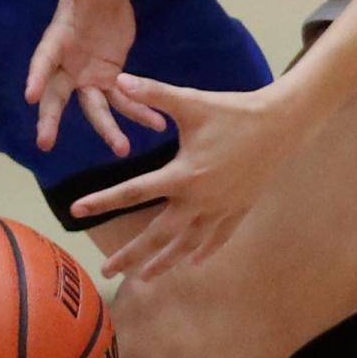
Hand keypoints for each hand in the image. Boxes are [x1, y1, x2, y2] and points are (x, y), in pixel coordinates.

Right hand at [26, 0, 167, 155]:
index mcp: (57, 40)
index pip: (43, 60)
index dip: (36, 76)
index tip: (29, 96)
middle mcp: (68, 65)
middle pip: (57, 96)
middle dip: (51, 119)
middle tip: (45, 143)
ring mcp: (88, 76)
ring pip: (95, 108)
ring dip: (108, 129)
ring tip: (122, 149)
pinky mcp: (109, 80)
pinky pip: (124, 101)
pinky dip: (139, 112)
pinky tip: (156, 124)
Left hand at [70, 77, 290, 278]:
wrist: (280, 125)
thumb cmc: (233, 111)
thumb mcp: (191, 102)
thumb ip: (155, 93)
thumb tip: (120, 80)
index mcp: (183, 175)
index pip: (134, 192)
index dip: (102, 200)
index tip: (76, 211)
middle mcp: (198, 200)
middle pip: (158, 235)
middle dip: (131, 255)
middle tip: (108, 271)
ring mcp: (219, 210)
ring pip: (187, 245)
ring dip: (164, 262)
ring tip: (144, 277)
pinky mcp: (238, 210)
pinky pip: (217, 239)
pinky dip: (203, 251)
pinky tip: (192, 262)